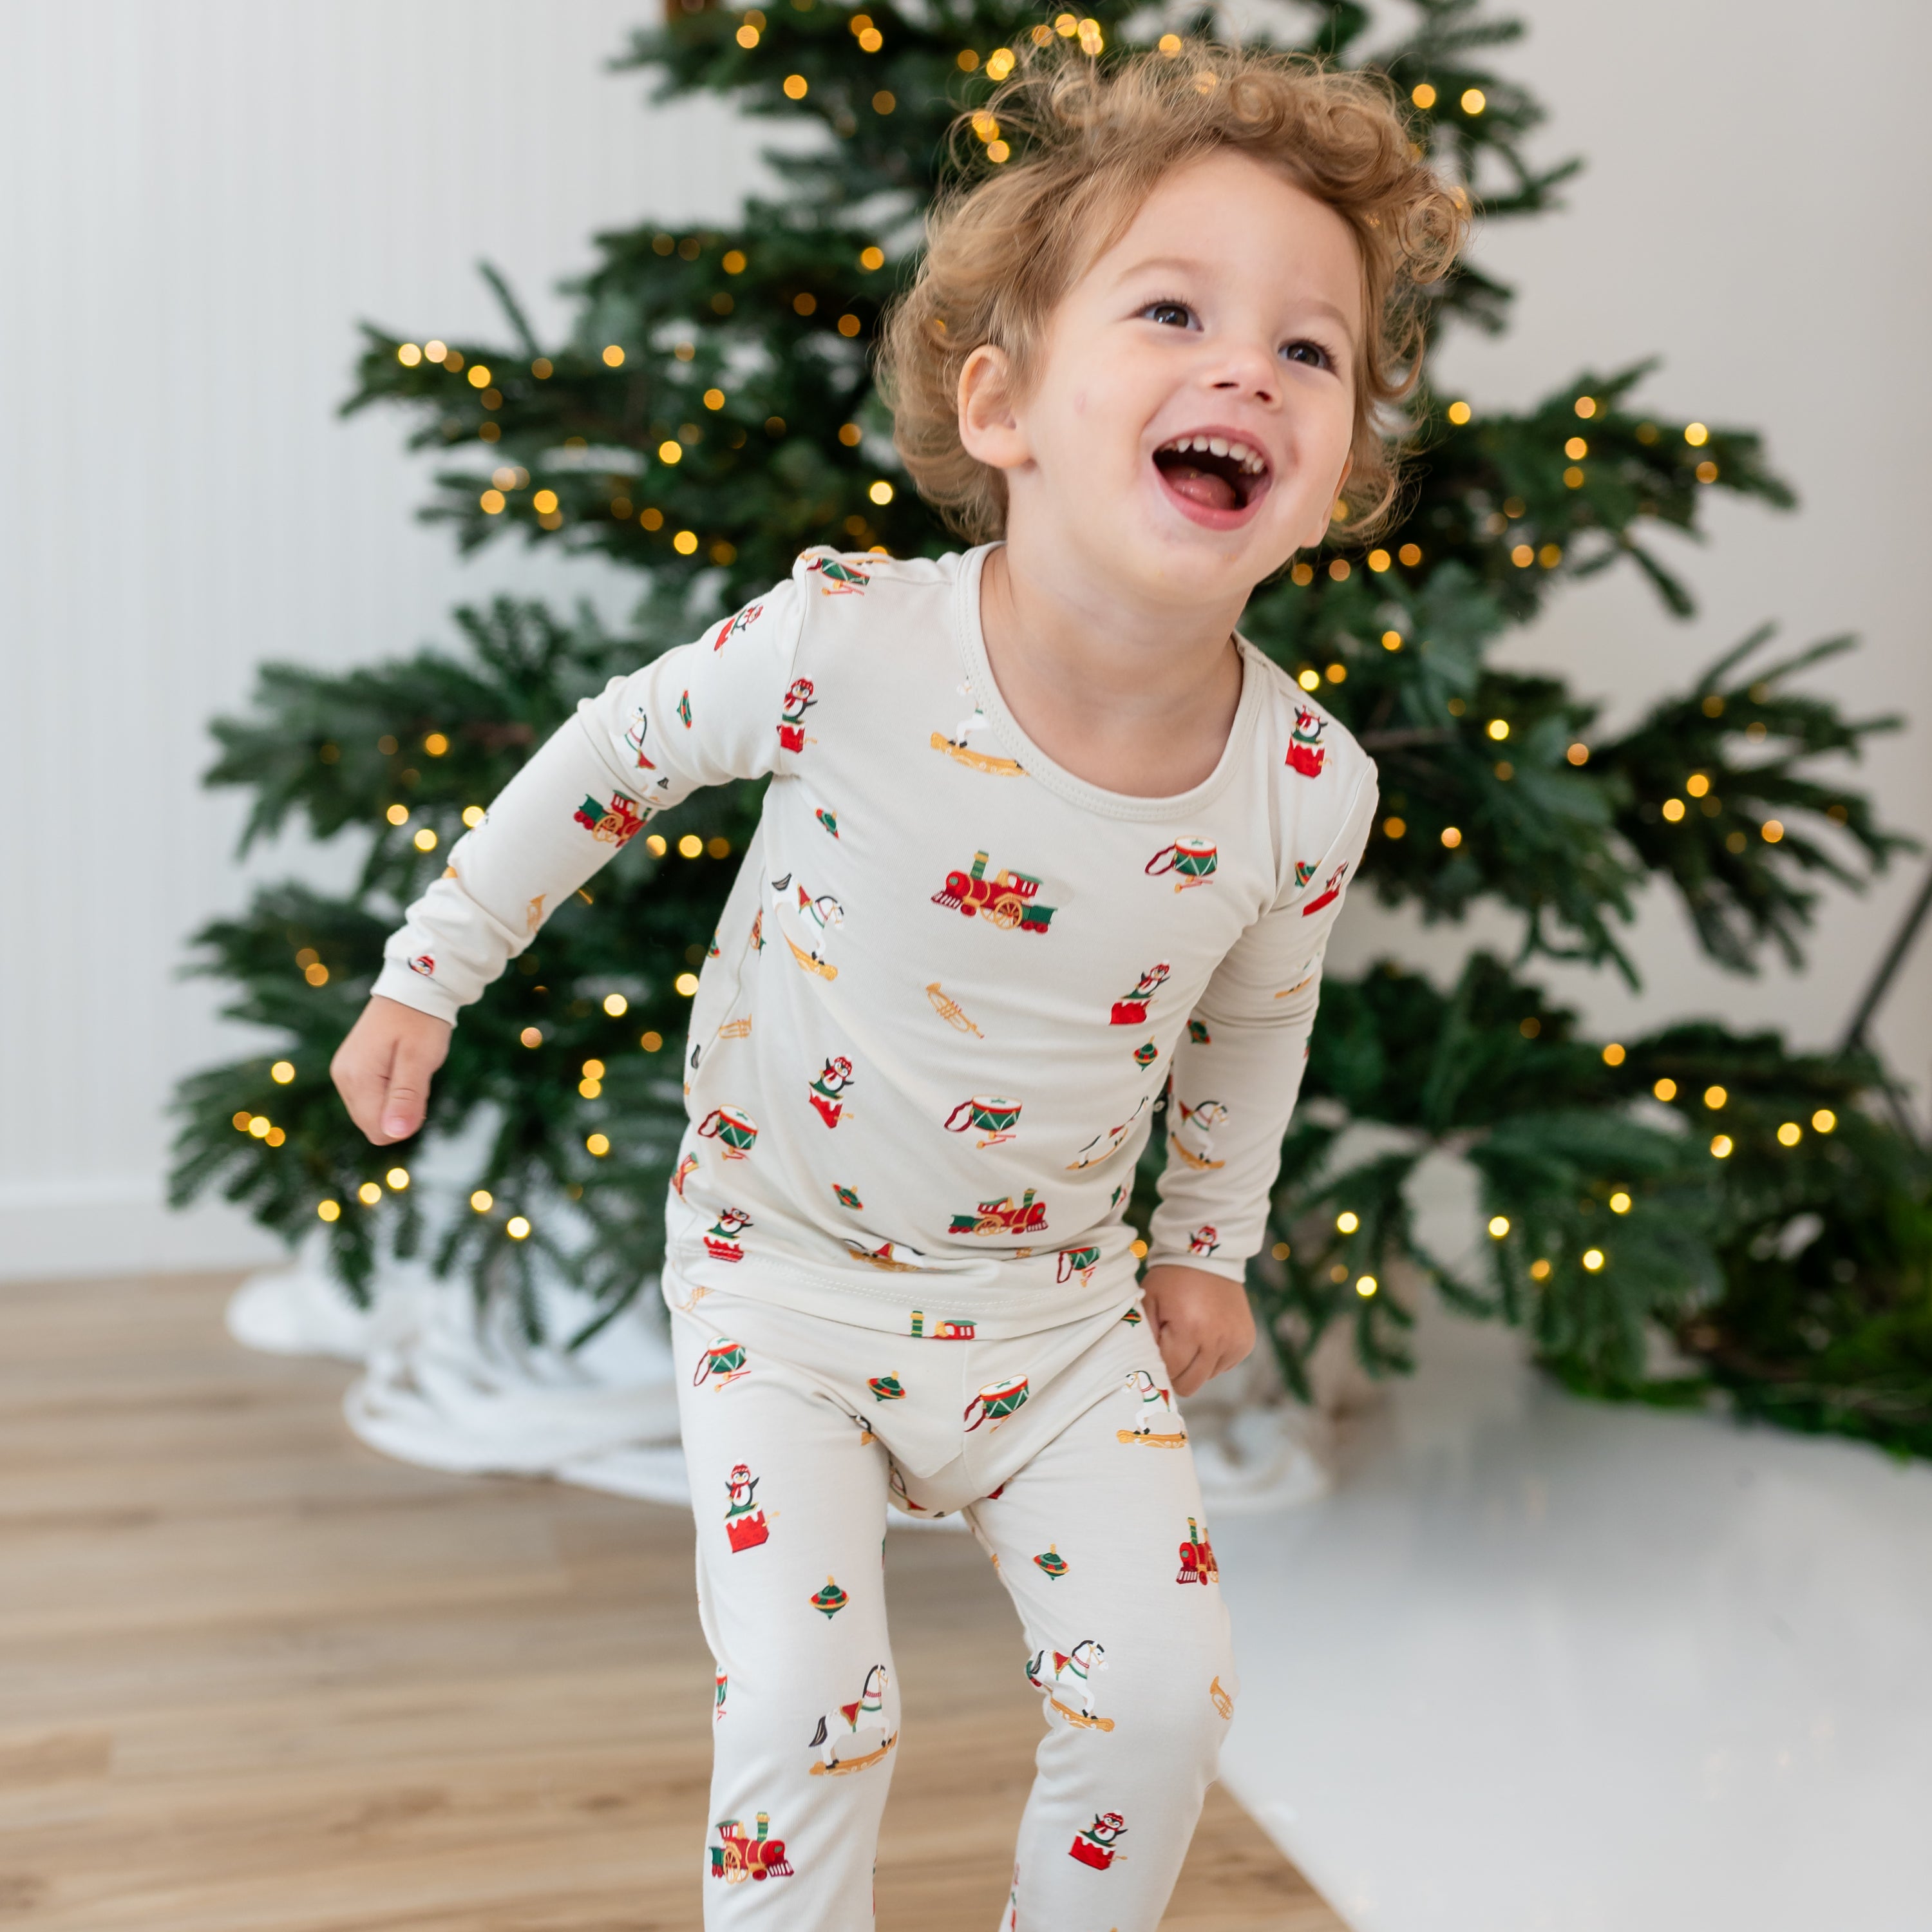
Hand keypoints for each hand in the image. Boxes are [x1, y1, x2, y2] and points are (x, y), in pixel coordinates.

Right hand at [330, 995, 452, 1144]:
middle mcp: (343, 1078)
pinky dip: (391, 1091)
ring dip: (397, 1101)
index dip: (405, 1122)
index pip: (379, 1131)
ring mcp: (345, 1073)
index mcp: (357, 1078)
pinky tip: (400, 1067)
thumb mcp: (419, 1060)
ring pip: (373, 1113)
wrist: (414, 989)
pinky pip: (372, 1098)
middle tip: (415, 1077)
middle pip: (373, 1125)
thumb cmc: (420, 1022)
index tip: (419, 1091)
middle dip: (400, 1112)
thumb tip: (395, 1134)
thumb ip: (406, 1098)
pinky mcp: (352, 1070)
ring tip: (408, 1069)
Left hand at [1140, 1264, 1255, 1396]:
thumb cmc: (1172, 1280)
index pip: (1171, 1374)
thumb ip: (1146, 1339)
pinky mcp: (1247, 1342)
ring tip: (1192, 1334)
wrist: (1209, 1257)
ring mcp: (1236, 1343)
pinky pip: (1224, 1365)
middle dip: (1177, 1372)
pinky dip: (1213, 1356)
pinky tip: (1208, 1333)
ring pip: (1207, 1377)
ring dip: (1197, 1364)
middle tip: (1172, 1349)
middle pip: (1191, 1384)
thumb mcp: (1149, 1303)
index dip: (1159, 1365)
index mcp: (1190, 1330)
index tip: (1156, 1350)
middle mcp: (1218, 1340)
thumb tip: (1147, 1370)